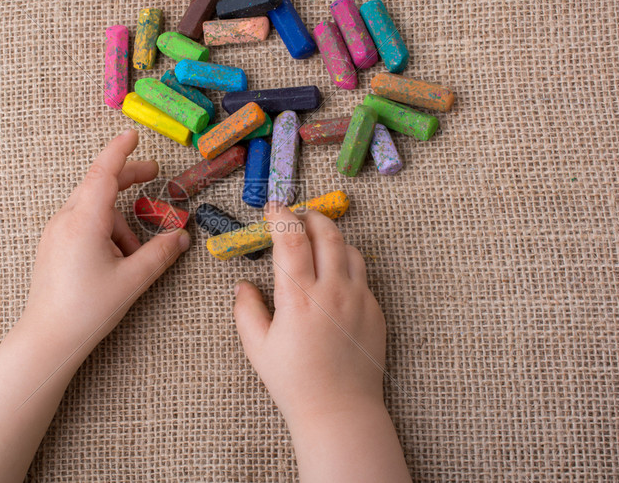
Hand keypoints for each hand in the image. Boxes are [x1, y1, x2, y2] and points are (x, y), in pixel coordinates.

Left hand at [24, 129, 189, 352]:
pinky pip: (83, 225)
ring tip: (134, 258)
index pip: (104, 172)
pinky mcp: (53, 246)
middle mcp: (66, 219)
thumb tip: (181, 237)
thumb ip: (160, 254)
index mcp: (84, 221)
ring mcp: (56, 232)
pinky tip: (115, 260)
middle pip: (99, 185)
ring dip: (120, 223)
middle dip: (128, 178)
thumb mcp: (132, 280)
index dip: (121, 150)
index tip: (133, 134)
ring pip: (94, 210)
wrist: (48, 338)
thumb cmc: (87, 309)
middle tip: (154, 173)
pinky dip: (104, 232)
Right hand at [233, 203, 409, 481]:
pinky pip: (362, 274)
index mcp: (299, 297)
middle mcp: (332, 290)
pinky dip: (345, 263)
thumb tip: (243, 285)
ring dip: (330, 236)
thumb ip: (246, 310)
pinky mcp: (375, 310)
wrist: (340, 410)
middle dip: (309, 216)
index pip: (291, 238)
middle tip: (296, 215)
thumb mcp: (258, 348)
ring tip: (315, 239)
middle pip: (326, 232)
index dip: (280, 215)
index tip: (272, 207)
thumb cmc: (294, 382)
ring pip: (349, 248)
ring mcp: (358, 299)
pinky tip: (332, 274)